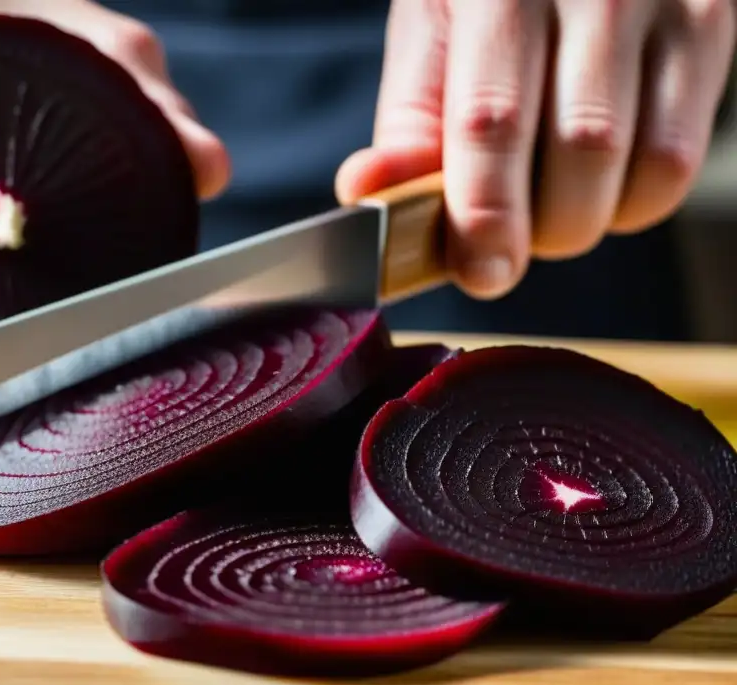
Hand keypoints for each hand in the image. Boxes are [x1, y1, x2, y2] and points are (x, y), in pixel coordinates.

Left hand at [336, 0, 735, 299]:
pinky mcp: (708, 28)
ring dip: (584, 218)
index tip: (482, 273)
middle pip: (581, 151)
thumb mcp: (429, 42)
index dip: (487, 211)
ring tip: (546, 199)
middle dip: (537, 228)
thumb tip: (367, 194)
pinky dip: (632, 202)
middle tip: (505, 232)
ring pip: (638, 164)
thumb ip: (407, 125)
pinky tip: (598, 181)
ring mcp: (660, 5)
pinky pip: (678, 160)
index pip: (493, 118)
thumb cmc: (485, 1)